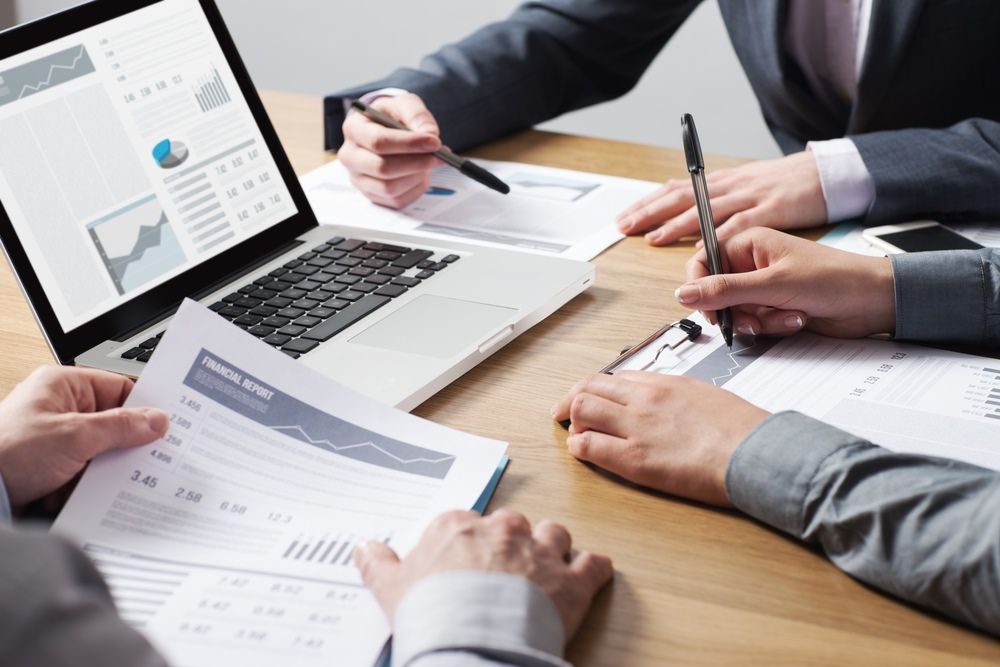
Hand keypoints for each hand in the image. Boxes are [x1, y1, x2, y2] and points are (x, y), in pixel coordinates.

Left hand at [0, 366, 167, 506]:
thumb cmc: (5, 453)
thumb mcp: (74, 436)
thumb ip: (121, 426)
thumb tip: (157, 420)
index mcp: (63, 385)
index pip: (120, 388)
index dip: (145, 407)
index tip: (168, 424)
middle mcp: (60, 407)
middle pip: (114, 422)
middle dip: (123, 444)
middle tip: (143, 457)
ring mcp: (55, 437)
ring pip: (102, 450)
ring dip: (102, 469)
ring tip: (96, 478)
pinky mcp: (51, 465)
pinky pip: (86, 470)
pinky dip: (87, 483)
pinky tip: (79, 492)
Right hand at [339, 93, 441, 208]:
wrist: (385, 131)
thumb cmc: (392, 117)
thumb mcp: (404, 104)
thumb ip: (417, 115)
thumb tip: (430, 133)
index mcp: (354, 129)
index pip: (379, 141)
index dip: (409, 144)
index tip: (434, 142)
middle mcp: (350, 156)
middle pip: (382, 168)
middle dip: (416, 163)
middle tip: (439, 156)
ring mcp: (358, 179)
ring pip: (390, 188)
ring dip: (416, 176)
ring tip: (429, 163)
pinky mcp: (372, 195)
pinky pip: (397, 201)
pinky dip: (415, 189)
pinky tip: (420, 174)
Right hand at [354, 509, 612, 638]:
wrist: (472, 642)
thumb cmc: (431, 614)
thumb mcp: (390, 589)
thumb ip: (377, 564)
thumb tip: (362, 547)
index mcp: (459, 526)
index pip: (467, 522)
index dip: (470, 543)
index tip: (467, 561)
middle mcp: (502, 530)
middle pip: (513, 524)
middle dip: (512, 543)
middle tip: (504, 570)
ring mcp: (540, 552)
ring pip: (555, 533)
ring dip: (553, 549)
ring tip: (547, 568)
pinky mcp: (572, 581)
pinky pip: (594, 564)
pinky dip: (595, 569)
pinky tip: (594, 574)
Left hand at [552, 372, 768, 506]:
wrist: (756, 452)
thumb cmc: (743, 429)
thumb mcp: (707, 395)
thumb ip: (677, 396)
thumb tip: (665, 403)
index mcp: (664, 382)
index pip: (614, 377)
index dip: (595, 388)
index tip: (588, 397)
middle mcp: (644, 398)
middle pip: (588, 387)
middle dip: (571, 400)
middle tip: (563, 413)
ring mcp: (636, 426)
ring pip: (581, 409)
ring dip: (572, 421)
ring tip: (576, 433)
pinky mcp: (634, 459)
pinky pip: (589, 446)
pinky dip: (578, 447)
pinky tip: (582, 451)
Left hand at [616, 151, 826, 245]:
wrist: (826, 175)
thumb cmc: (785, 187)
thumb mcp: (744, 189)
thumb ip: (716, 203)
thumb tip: (686, 216)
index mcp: (721, 183)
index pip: (676, 190)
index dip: (648, 204)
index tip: (625, 217)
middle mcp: (730, 187)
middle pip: (682, 197)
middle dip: (651, 212)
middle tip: (626, 226)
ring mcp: (750, 197)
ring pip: (706, 210)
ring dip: (677, 225)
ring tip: (654, 238)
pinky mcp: (772, 209)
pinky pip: (741, 224)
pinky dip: (720, 236)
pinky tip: (703, 248)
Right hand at [679, 227, 895, 337]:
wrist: (873, 302)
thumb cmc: (834, 279)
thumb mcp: (773, 284)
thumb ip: (725, 290)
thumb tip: (684, 293)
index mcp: (747, 243)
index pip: (702, 262)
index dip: (699, 287)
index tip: (706, 308)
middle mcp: (750, 264)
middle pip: (716, 293)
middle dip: (735, 311)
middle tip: (753, 319)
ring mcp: (761, 287)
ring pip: (735, 313)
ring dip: (759, 321)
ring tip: (786, 315)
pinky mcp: (772, 307)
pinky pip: (754, 323)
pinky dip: (772, 327)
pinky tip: (796, 319)